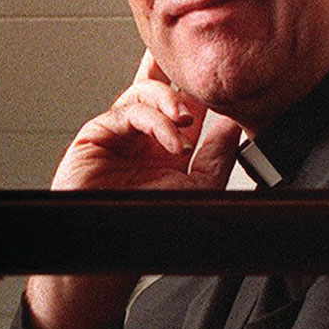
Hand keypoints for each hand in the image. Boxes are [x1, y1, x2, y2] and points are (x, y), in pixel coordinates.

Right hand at [24, 53, 244, 328]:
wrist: (114, 257)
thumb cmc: (150, 231)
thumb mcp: (199, 188)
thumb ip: (217, 154)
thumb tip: (234, 122)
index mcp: (162, 142)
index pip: (179, 100)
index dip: (194, 81)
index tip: (218, 74)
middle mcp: (139, 134)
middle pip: (155, 83)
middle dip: (176, 71)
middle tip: (201, 79)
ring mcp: (116, 133)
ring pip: (141, 93)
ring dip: (170, 102)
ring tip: (187, 121)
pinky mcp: (94, 137)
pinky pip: (124, 114)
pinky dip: (153, 121)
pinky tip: (173, 139)